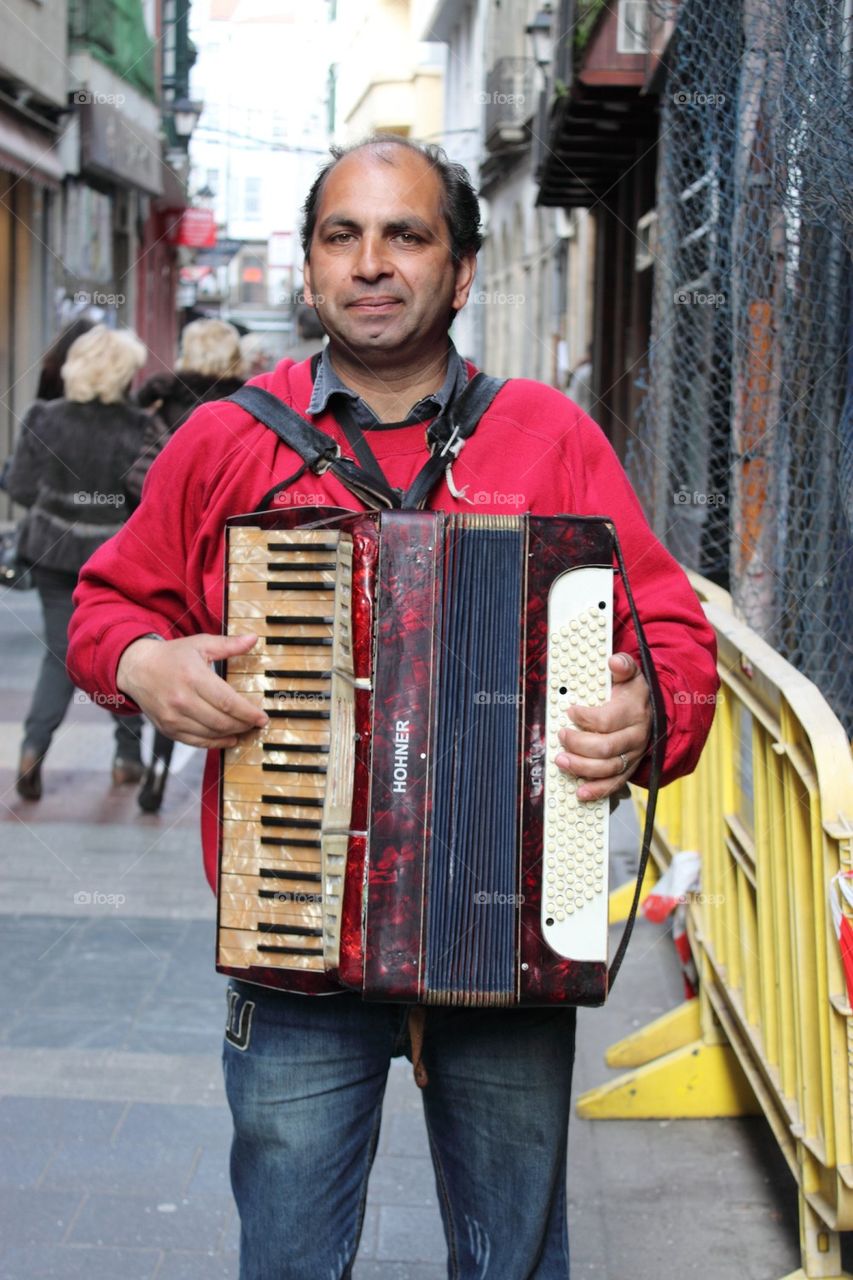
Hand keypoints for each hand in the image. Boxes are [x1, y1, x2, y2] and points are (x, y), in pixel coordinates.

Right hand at [116, 633, 267, 748]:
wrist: (137, 668)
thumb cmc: (172, 656)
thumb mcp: (200, 644)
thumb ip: (228, 644)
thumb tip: (253, 639)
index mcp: (193, 677)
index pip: (227, 702)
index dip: (248, 713)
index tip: (262, 717)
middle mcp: (182, 700)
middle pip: (221, 721)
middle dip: (244, 725)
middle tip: (256, 723)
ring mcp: (173, 717)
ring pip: (211, 734)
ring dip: (232, 733)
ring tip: (245, 728)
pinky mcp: (168, 729)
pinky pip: (197, 742)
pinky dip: (216, 743)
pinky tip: (229, 738)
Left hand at [555, 652, 651, 801]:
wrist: (652, 712)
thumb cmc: (633, 693)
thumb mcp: (631, 675)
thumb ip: (623, 666)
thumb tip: (614, 661)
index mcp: (634, 713)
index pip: (608, 720)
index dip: (585, 717)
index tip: (570, 710)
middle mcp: (636, 737)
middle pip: (606, 748)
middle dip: (578, 744)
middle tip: (561, 735)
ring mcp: (633, 756)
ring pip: (608, 769)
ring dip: (581, 767)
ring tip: (561, 760)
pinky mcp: (628, 770)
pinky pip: (614, 785)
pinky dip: (597, 791)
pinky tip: (580, 792)